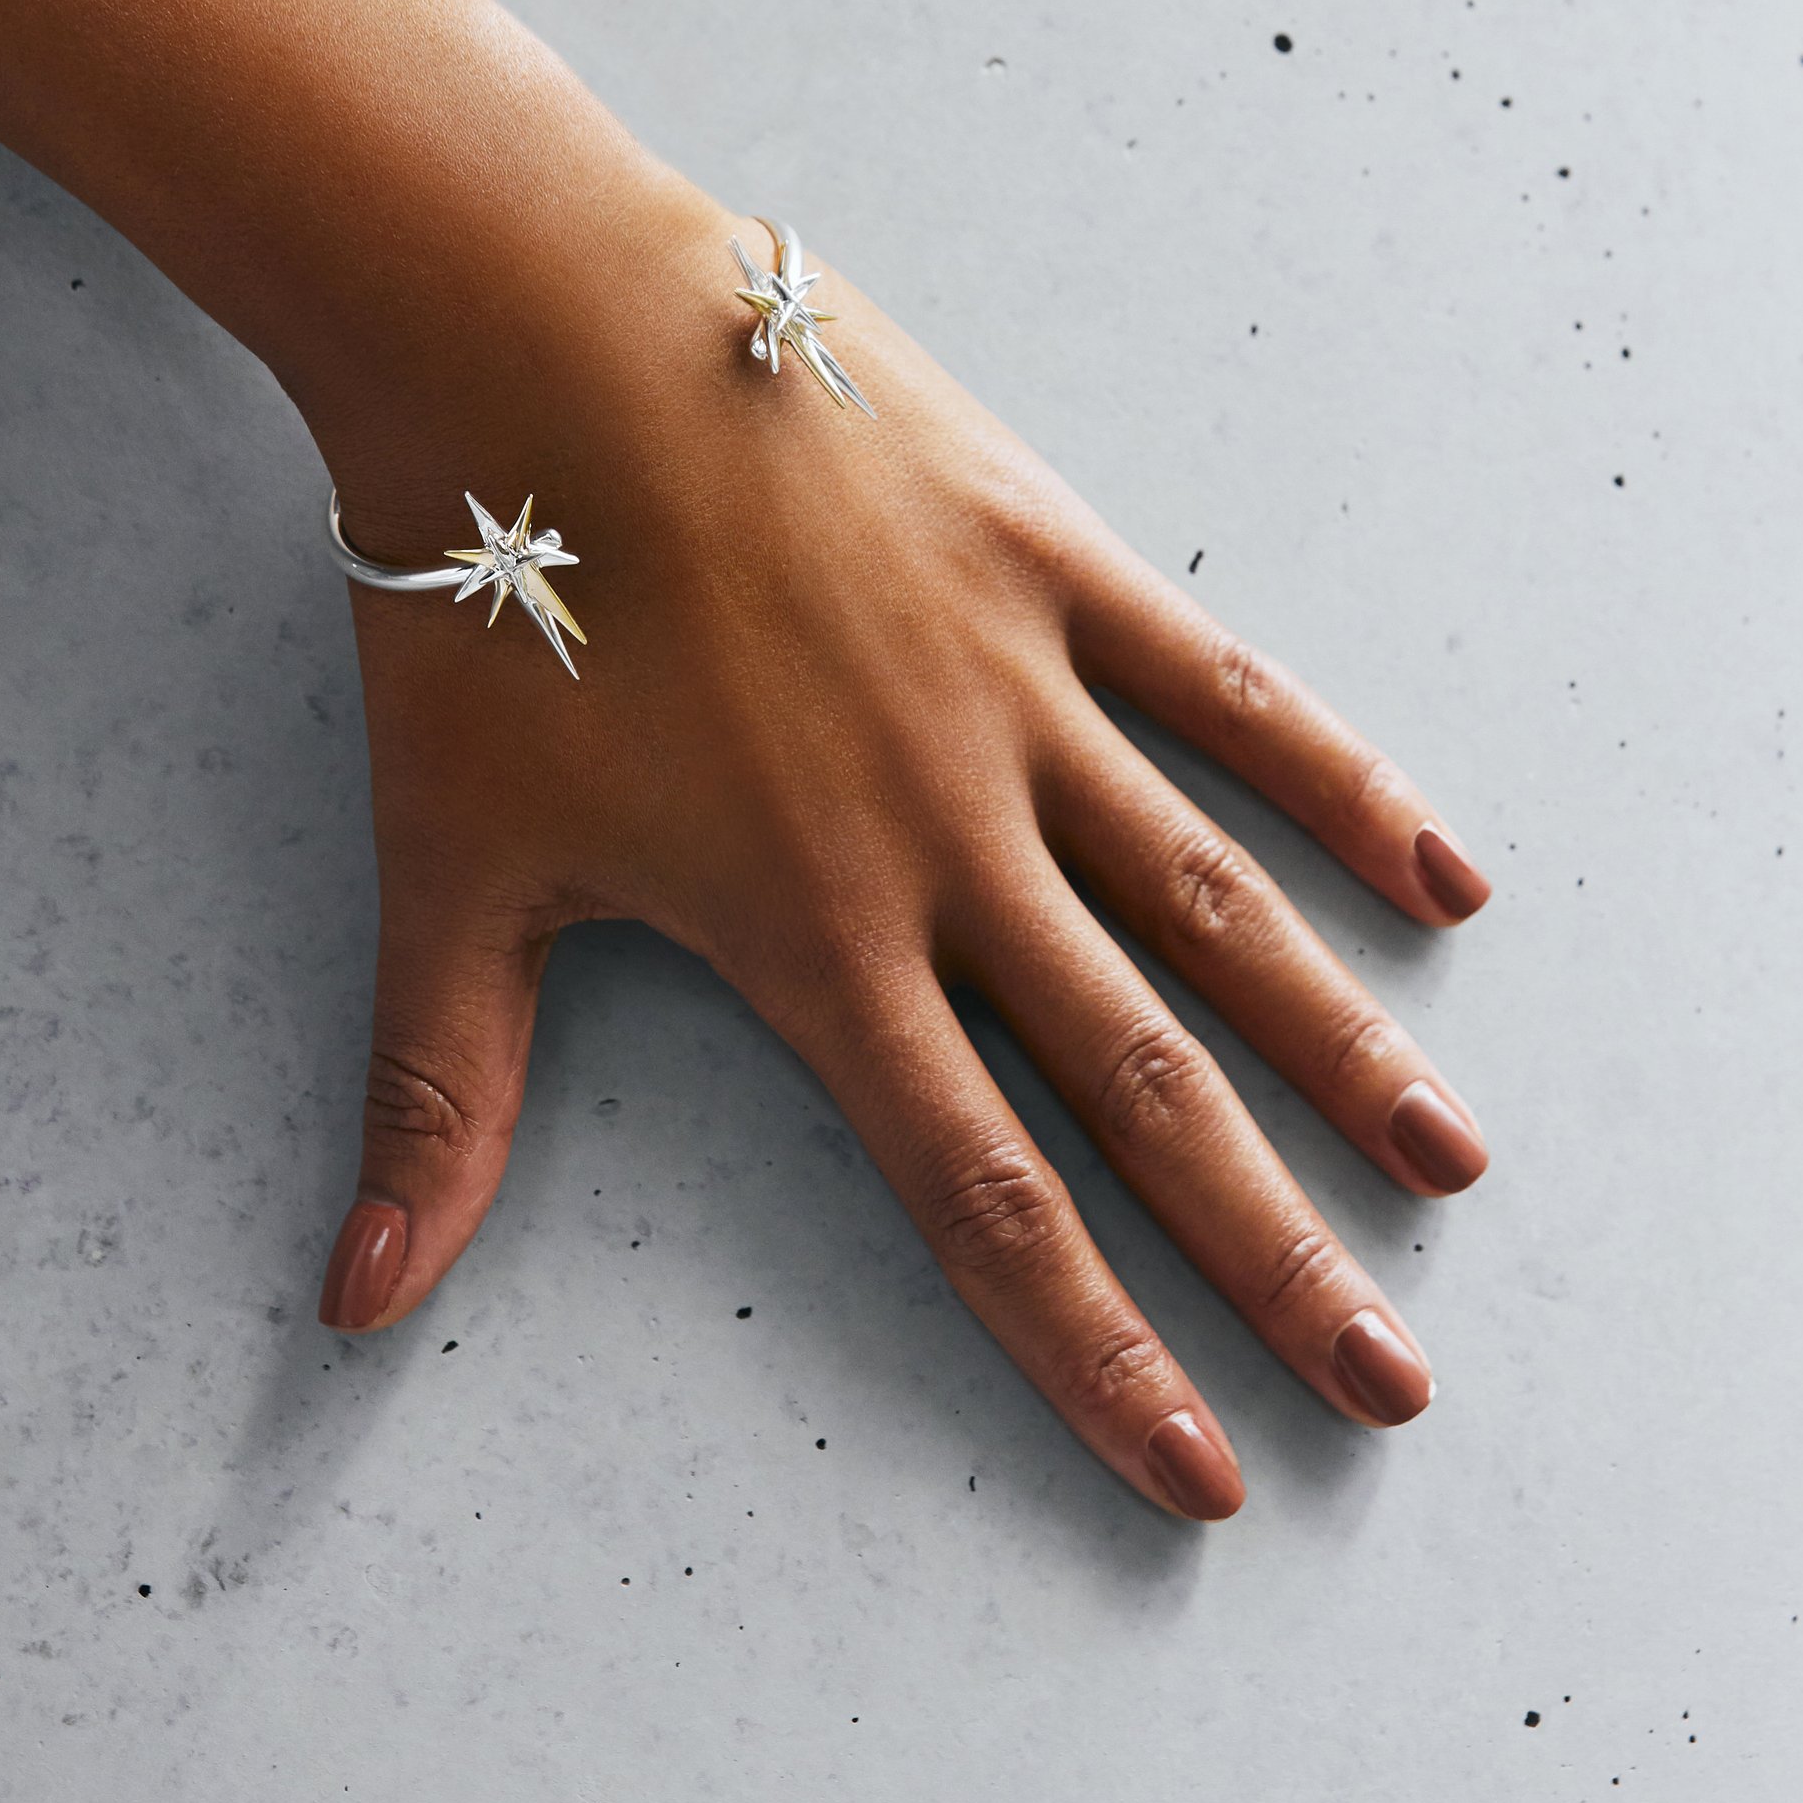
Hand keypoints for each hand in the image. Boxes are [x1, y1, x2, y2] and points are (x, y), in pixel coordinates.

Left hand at [309, 171, 1492, 1521]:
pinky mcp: (1047, 562)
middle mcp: (943, 838)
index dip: (1091, 1349)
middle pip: (1139, 1085)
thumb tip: (353, 1305)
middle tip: (1388, 1381)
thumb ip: (438, 1099)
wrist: (529, 334)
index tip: (1200, 1467)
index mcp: (808, 932)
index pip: (979, 1193)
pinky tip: (1444, 876)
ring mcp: (1015, 695)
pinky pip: (1226, 690)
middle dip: (1270, 1252)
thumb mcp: (448, 866)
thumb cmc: (486, 600)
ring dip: (1339, 1050)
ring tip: (1449, 1165)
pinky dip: (1341, 786)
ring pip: (1214, 910)